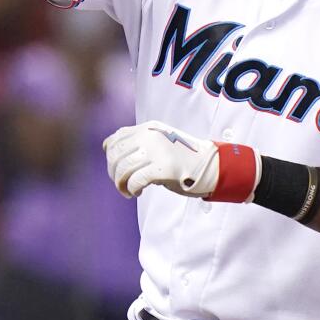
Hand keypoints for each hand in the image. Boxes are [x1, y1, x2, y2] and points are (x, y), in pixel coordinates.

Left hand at [104, 121, 219, 198]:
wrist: (212, 165)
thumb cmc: (184, 157)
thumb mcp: (160, 139)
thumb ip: (138, 141)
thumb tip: (107, 147)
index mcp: (148, 128)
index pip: (116, 139)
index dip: (110, 157)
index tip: (116, 169)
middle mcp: (150, 136)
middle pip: (116, 155)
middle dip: (113, 173)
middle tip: (121, 184)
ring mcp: (157, 151)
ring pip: (123, 169)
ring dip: (120, 184)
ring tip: (127, 191)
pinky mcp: (164, 168)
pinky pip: (135, 180)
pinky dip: (132, 189)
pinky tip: (137, 192)